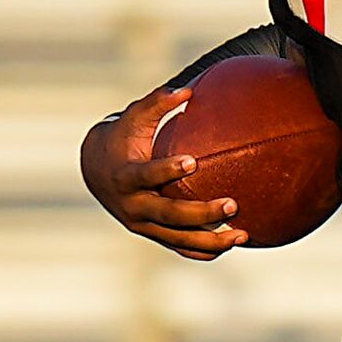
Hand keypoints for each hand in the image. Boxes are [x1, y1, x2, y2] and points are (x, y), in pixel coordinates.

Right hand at [80, 84, 246, 260]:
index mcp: (125, 177)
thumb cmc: (122, 140)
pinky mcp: (153, 235)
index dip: (167, 170)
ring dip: (211, 240)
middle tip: (233, 204)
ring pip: (179, 239)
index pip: (146, 175)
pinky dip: (205, 251)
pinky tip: (232, 244)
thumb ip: (157, 103)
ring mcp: (143, 225)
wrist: (97, 172)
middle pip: (169, 214)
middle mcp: (133, 206)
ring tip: (244, 235)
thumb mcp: (133, 119)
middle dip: (201, 213)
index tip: (192, 161)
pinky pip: (181, 248)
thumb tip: (188, 90)